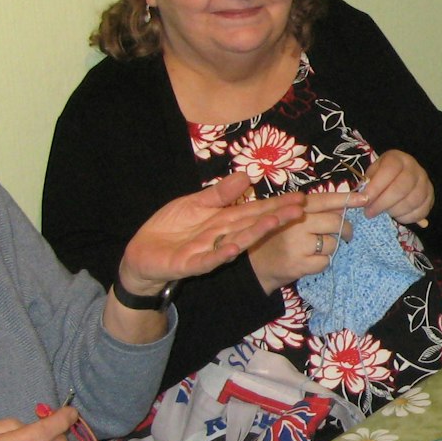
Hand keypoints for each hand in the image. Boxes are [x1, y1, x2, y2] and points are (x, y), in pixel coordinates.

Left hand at [115, 174, 304, 294]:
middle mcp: (222, 236)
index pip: (254, 211)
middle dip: (276, 217)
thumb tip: (246, 176)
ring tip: (275, 222)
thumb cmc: (170, 229)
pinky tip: (234, 247)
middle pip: (252, 225)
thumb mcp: (195, 203)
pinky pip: (208, 260)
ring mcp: (208, 251)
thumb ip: (220, 193)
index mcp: (224, 220)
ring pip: (237, 241)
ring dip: (256, 233)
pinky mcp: (189, 264)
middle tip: (299, 210)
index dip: (276, 204)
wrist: (142, 254)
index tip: (299, 198)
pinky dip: (221, 254)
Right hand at [248, 191, 355, 293]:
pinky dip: (323, 262)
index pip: (324, 200)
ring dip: (331, 247)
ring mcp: (297, 244)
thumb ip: (312, 210)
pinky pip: (326, 261)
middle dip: (345, 229)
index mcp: (293, 207)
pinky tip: (310, 261)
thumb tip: (343, 206)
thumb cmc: (275, 237)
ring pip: (332, 243)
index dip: (346, 199)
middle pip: (335, 222)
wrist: (254, 266)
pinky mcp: (299, 263)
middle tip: (345, 234)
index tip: (364, 198)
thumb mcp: (288, 216)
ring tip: (316, 249)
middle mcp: (294, 222)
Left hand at [356, 150, 433, 225]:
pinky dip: (408, 218)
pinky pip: (421, 211)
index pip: (389, 171)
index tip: (364, 201)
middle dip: (383, 203)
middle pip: (401, 188)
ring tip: (385, 213)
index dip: (376, 188)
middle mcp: (414, 168)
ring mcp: (425, 182)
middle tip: (370, 213)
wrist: (399, 177)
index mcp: (397, 158)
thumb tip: (359, 201)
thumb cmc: (381, 177)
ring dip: (395, 211)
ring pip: (412, 201)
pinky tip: (398, 216)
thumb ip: (365, 186)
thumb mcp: (371, 175)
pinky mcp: (430, 196)